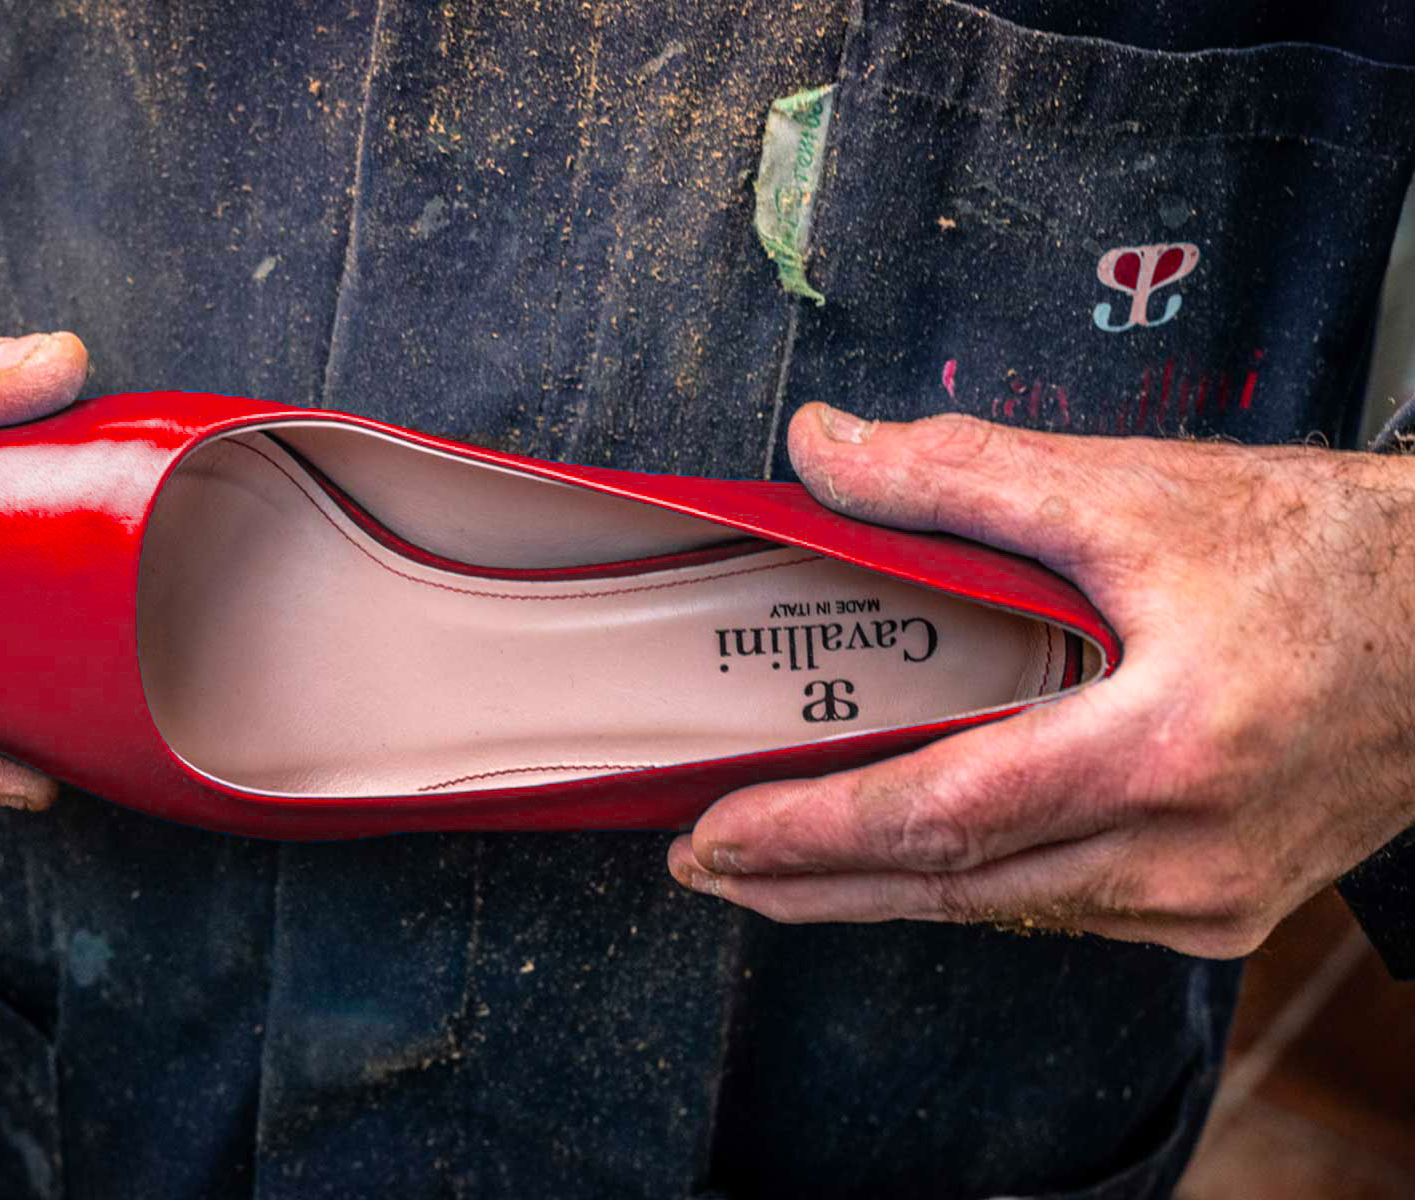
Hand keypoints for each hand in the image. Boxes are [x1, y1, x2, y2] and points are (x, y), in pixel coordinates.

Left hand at [668, 401, 1414, 956]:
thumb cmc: (1321, 557)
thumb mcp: (1136, 494)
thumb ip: (962, 476)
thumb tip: (822, 449)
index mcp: (1165, 749)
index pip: (943, 814)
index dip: (815, 833)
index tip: (714, 837)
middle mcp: (1186, 853)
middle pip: (955, 887)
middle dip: (813, 882)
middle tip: (705, 863)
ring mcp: (1209, 898)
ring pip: (1003, 909)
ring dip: (882, 888)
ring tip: (778, 864)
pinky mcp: (1221, 906)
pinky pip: (1061, 907)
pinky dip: (972, 883)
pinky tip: (911, 858)